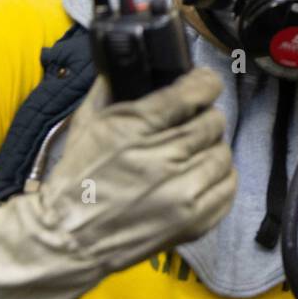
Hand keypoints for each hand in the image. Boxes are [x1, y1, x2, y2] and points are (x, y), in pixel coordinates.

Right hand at [33, 68, 235, 273]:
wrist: (69, 239)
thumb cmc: (78, 178)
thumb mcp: (86, 123)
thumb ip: (112, 87)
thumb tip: (135, 59)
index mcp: (135, 129)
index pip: (192, 94)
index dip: (205, 84)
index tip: (205, 84)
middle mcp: (163, 159)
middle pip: (212, 122)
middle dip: (204, 118)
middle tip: (191, 124)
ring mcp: (183, 193)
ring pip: (224, 153)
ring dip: (211, 149)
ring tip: (193, 153)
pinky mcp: (194, 221)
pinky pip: (229, 186)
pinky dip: (219, 177)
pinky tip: (201, 176)